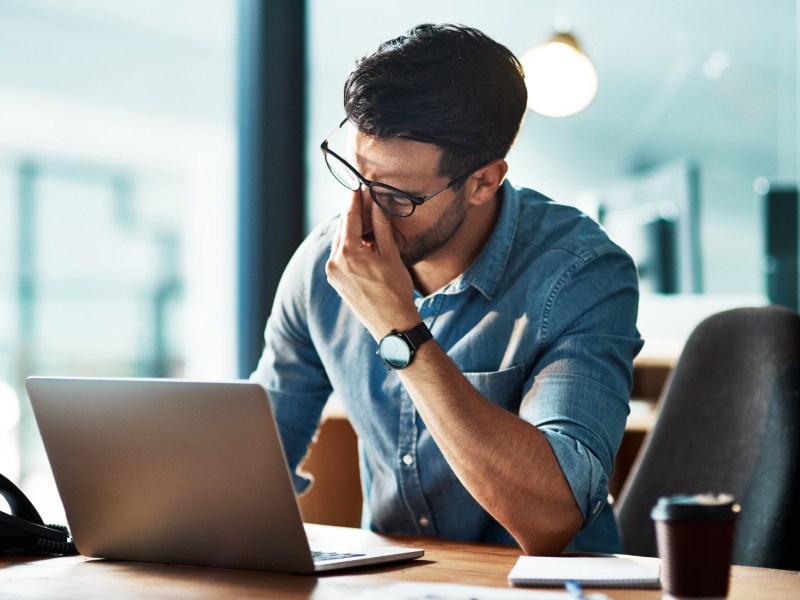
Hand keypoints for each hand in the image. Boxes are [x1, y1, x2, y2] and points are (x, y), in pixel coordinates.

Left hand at [326, 190, 418, 338]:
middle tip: (363, 197)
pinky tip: (363, 243)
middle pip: (343, 229)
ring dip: (352, 230)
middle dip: (353, 213)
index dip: (354, 199)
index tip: (357, 184)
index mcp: (348, 253)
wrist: (391, 323)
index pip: (350, 217)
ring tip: (366, 220)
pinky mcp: (335, 281)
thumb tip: (378, 202)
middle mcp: (334, 262)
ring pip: (340, 242)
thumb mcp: (390, 254)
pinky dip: (350, 246)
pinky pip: (340, 256)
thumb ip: (381, 226)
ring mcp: (332, 273)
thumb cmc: (396, 290)